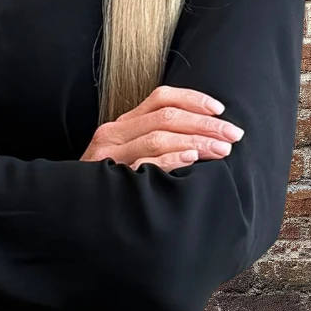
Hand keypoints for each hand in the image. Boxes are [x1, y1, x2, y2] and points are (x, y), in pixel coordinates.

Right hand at [79, 85, 243, 172]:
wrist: (77, 213)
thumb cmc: (113, 186)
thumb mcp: (129, 155)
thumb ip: (156, 140)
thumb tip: (203, 135)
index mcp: (123, 124)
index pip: (161, 97)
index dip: (192, 99)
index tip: (220, 109)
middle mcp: (115, 133)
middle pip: (166, 116)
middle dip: (204, 123)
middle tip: (233, 134)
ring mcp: (111, 156)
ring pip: (159, 136)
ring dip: (196, 140)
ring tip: (222, 150)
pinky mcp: (112, 179)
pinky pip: (145, 164)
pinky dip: (171, 159)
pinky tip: (192, 159)